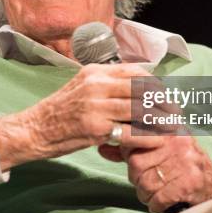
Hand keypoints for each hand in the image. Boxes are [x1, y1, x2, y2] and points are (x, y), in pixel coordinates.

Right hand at [0, 64, 159, 170]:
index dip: (155, 83)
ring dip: (160, 120)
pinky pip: (130, 132)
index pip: (135, 71)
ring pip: (140, 110)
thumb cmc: (61, 109)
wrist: (35, 128)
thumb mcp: (83, 85)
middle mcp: (97, 85)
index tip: (165, 94)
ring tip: (172, 126)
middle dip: (164, 101)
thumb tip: (137, 83)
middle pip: (142, 89)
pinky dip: (147, 137)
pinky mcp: (95, 129)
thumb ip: (107, 82)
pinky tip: (156, 141)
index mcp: (95, 72)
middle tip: (176, 112)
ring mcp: (96, 106)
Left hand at [100, 135, 211, 212]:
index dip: (129, 153)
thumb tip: (102, 146)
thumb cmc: (179, 163)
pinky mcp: (189, 182)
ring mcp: (184, 161)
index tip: (136, 159)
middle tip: (147, 181)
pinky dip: (155, 204)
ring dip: (145, 194)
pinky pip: (158, 198)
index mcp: (166, 128)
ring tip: (154, 192)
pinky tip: (161, 202)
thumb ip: (129, 147)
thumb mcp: (156, 149)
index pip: (133, 138)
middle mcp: (176, 141)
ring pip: (145, 182)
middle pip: (135, 163)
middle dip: (137, 177)